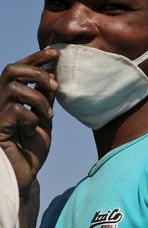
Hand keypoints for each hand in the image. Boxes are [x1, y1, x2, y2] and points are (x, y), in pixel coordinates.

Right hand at [0, 49, 58, 192]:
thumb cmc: (30, 147)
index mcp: (9, 97)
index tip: (57, 53)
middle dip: (37, 72)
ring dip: (38, 98)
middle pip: (11, 69)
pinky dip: (31, 117)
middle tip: (54, 85)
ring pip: (15, 88)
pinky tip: (33, 130)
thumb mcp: (42, 118)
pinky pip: (16, 110)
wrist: (23, 174)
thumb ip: (44, 98)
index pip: (18, 69)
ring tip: (48, 115)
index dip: (35, 58)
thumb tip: (54, 74)